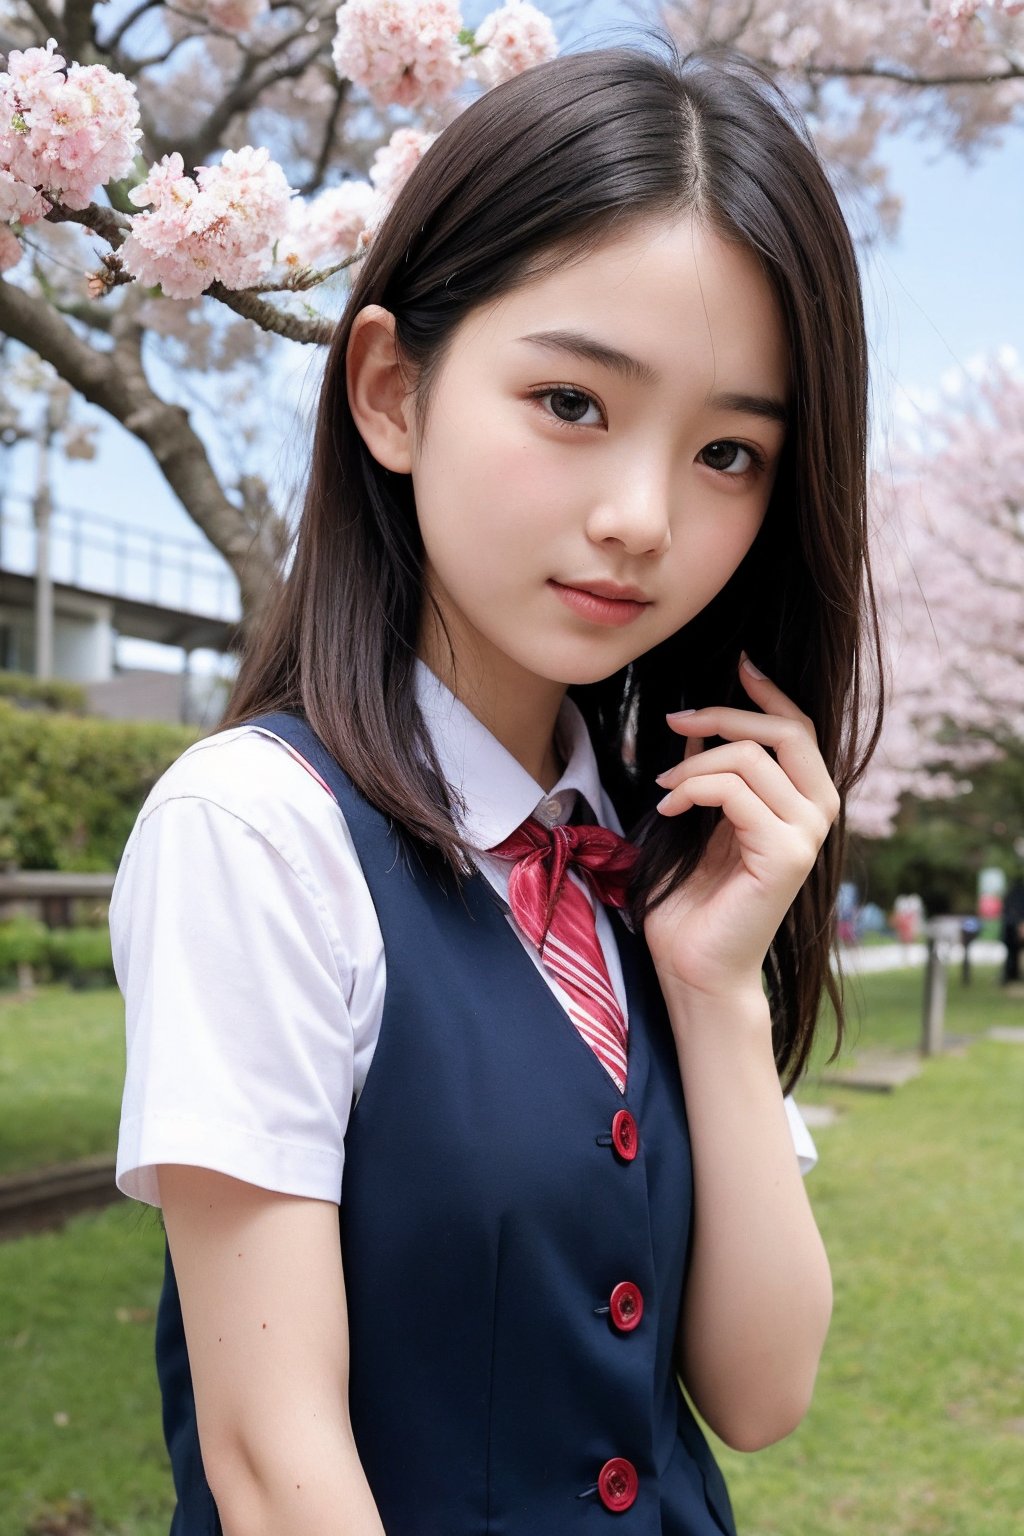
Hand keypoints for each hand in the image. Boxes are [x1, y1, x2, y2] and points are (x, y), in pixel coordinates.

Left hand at [643, 656, 839, 1003]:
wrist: (694, 965)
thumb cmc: (692, 899)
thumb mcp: (698, 817)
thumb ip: (709, 772)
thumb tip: (698, 722)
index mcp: (802, 802)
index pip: (800, 728)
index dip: (769, 692)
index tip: (737, 663)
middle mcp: (817, 814)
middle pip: (787, 730)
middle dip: (726, 713)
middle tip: (675, 717)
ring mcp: (807, 835)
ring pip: (754, 757)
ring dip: (696, 762)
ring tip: (664, 788)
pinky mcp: (787, 855)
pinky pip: (737, 791)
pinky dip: (695, 788)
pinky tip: (668, 808)